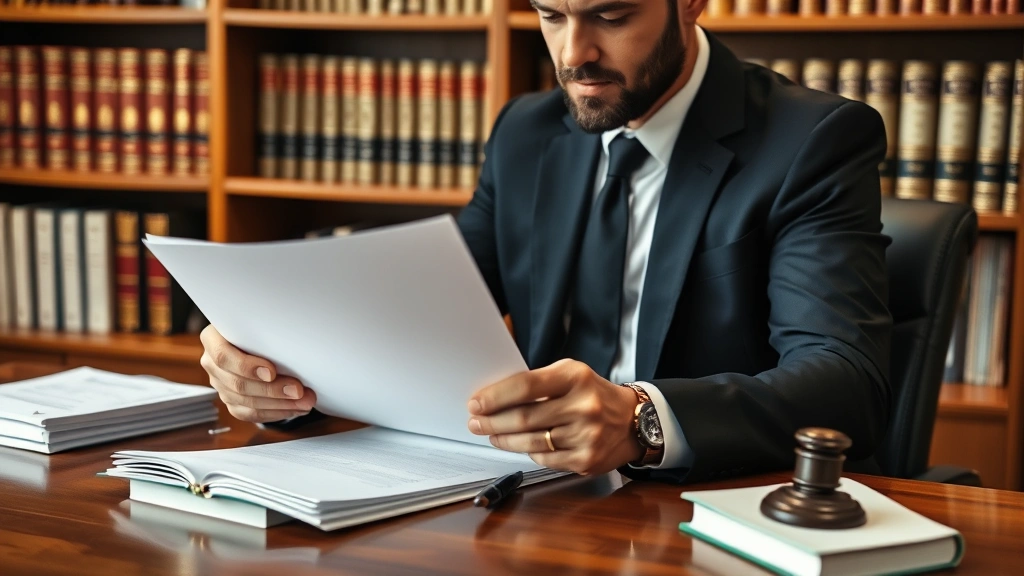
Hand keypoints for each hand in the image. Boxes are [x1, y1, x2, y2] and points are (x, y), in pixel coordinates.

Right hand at [199, 325, 316, 422]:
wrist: (258, 337)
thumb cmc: (260, 326)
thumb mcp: (261, 323)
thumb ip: (267, 332)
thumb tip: (296, 346)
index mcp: (213, 339)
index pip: (223, 356)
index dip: (247, 367)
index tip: (271, 372)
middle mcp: (212, 363)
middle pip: (237, 384)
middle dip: (272, 390)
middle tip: (298, 390)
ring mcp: (220, 384)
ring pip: (245, 402)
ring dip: (279, 404)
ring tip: (304, 402)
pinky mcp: (230, 400)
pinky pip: (250, 413)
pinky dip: (275, 412)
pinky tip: (294, 408)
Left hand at [467, 359, 643, 475]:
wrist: (633, 421)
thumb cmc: (593, 394)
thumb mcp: (571, 375)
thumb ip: (538, 383)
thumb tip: (494, 398)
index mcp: (576, 377)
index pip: (526, 385)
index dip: (496, 396)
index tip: (476, 403)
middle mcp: (584, 406)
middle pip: (524, 417)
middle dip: (492, 421)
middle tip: (475, 422)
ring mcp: (587, 436)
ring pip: (531, 442)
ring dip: (504, 439)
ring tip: (491, 434)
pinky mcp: (586, 460)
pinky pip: (545, 459)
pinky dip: (527, 452)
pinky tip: (518, 445)